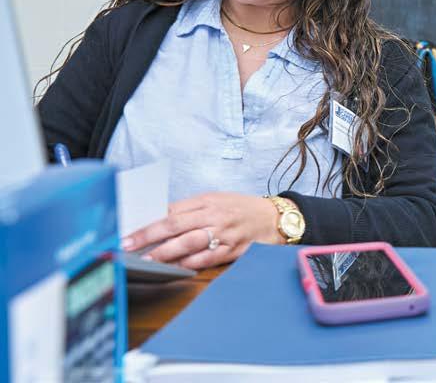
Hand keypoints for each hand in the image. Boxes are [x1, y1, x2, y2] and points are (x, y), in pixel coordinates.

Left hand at [122, 192, 283, 269]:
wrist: (276, 218)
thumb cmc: (241, 209)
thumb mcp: (216, 200)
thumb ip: (189, 209)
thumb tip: (158, 220)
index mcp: (207, 201)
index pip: (171, 210)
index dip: (147, 221)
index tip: (127, 230)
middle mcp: (214, 216)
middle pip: (176, 225)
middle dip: (148, 236)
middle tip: (127, 245)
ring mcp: (224, 234)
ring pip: (189, 243)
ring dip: (165, 253)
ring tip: (147, 261)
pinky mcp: (233, 250)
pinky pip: (207, 258)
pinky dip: (190, 264)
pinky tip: (175, 269)